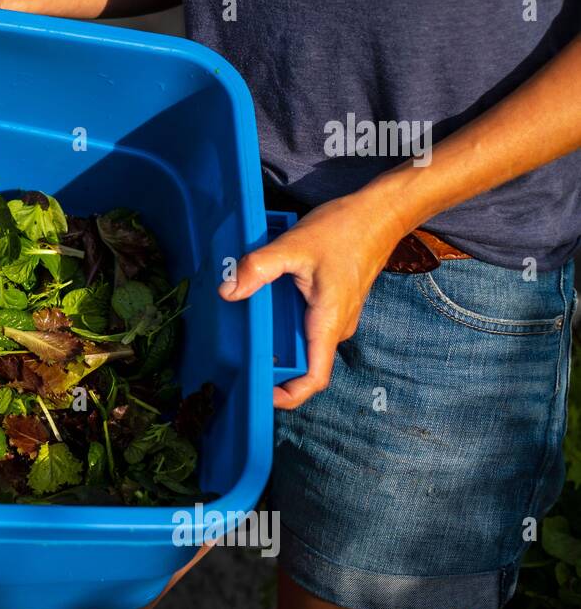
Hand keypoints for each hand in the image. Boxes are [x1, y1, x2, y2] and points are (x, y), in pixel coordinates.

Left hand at [218, 194, 408, 409]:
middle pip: (302, 363)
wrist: (380, 213)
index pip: (314, 378)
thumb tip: (228, 290)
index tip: (261, 394)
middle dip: (271, 364)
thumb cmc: (345, 230)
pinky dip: (284, 321)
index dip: (288, 395)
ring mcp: (335, 317)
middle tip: (237, 352)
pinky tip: (264, 302)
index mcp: (328, 322)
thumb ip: (258, 268)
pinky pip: (306, 324)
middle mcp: (334, 326)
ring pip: (302, 342)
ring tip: (246, 325)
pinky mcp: (332, 305)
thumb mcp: (294, 246)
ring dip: (276, 339)